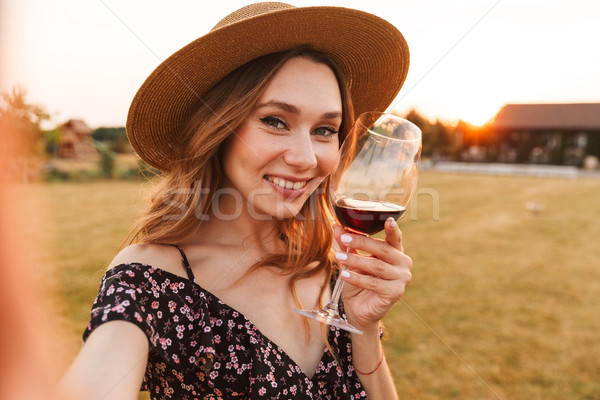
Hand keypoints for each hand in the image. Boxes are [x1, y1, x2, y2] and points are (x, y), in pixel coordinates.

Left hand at [333, 218, 412, 332]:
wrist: (358, 309)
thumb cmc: (359, 281)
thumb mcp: (352, 260)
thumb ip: (347, 244)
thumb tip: (336, 226)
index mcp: (395, 252)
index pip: (395, 238)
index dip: (393, 229)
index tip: (388, 220)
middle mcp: (402, 263)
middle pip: (382, 249)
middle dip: (361, 242)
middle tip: (344, 238)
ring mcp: (401, 278)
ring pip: (377, 266)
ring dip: (356, 260)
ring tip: (339, 257)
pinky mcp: (395, 293)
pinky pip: (374, 283)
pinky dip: (357, 278)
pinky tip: (345, 275)